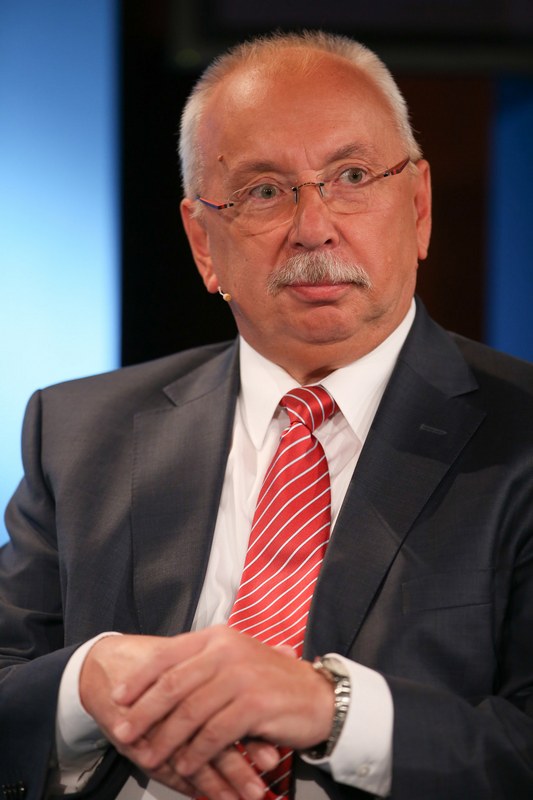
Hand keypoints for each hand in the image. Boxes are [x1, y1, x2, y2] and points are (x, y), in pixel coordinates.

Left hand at [80, 627, 333, 797]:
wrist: (318, 697)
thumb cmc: (271, 681)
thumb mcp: (235, 662)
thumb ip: (202, 667)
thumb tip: (158, 685)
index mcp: (217, 637)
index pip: (167, 654)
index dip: (139, 678)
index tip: (118, 698)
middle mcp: (226, 651)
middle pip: (173, 684)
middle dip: (144, 712)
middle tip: (124, 733)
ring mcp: (241, 676)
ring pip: (190, 712)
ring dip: (166, 739)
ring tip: (150, 757)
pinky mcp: (254, 704)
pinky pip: (213, 733)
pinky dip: (196, 753)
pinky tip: (186, 766)